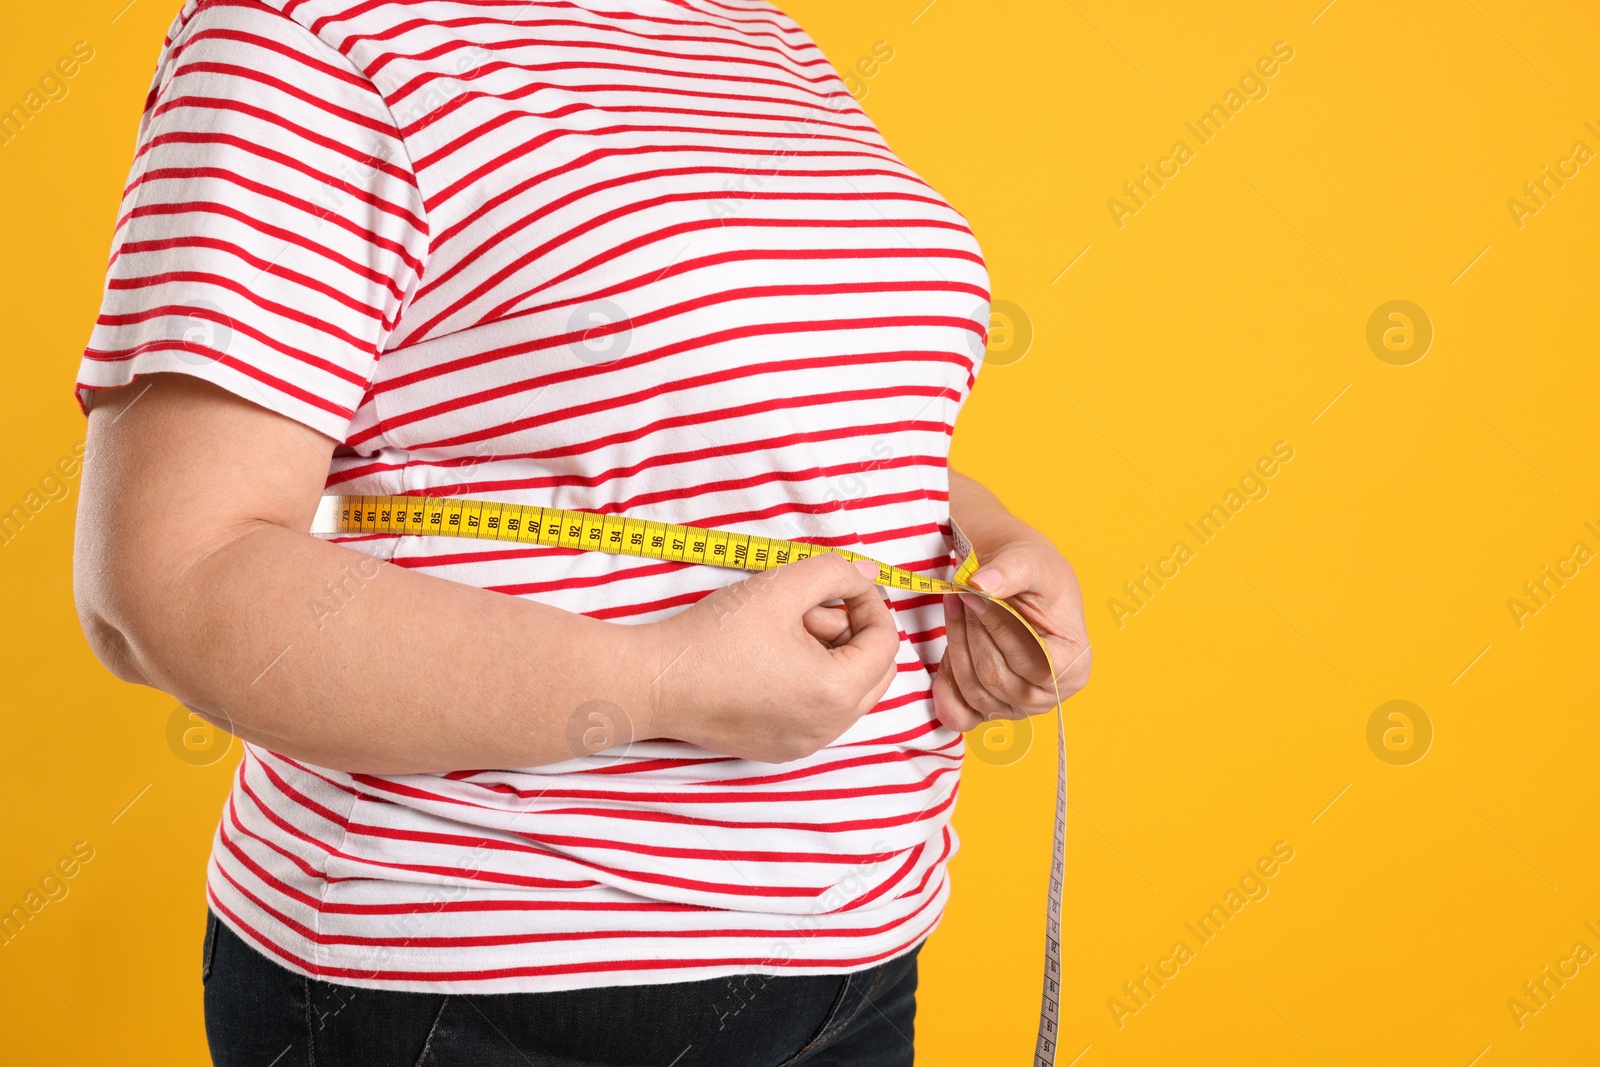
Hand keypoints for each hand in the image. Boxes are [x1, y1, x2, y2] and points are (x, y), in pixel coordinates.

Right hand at [651, 553, 901, 762]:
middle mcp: (829, 728)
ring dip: (830, 656)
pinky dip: (810, 682)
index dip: (868, 602)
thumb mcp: (780, 586)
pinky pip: (819, 712)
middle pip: (874, 671)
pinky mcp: (781, 748)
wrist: (654, 681)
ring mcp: (805, 744)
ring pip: (848, 692)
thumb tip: (868, 577)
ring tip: (784, 634)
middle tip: (806, 610)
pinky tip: (770, 661)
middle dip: (851, 632)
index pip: (885, 641)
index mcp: (836, 692)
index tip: (839, 582)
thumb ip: (834, 572)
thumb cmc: (713, 636)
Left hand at [931, 536, 1090, 731]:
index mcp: (1074, 664)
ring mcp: (1019, 707)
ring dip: (956, 647)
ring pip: (974, 691)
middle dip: (971, 634)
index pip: (1033, 663)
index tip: (972, 597)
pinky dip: (945, 689)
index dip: (998, 630)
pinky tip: (943, 653)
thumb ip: (1010, 571)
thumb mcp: (1030, 561)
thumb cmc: (1036, 573)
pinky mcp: (991, 709)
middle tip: (958, 595)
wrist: (1021, 583)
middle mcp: (1049, 694)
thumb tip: (980, 584)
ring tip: (953, 609)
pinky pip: (961, 715)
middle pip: (997, 678)